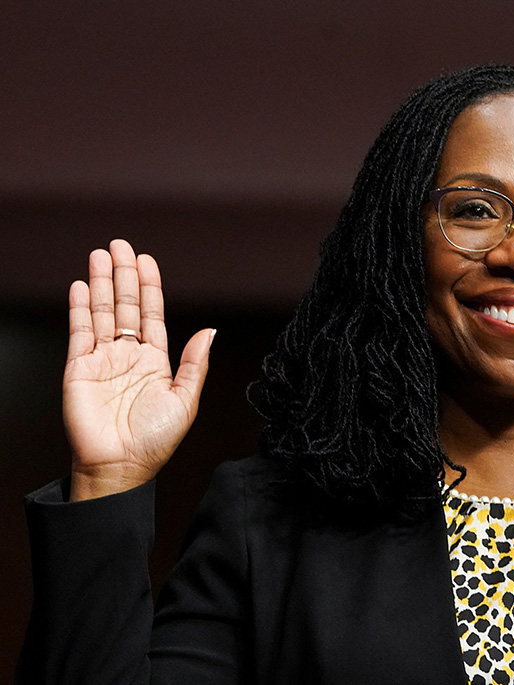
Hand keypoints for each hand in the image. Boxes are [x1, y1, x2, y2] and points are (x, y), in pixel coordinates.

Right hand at [63, 239, 214, 500]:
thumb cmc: (156, 440)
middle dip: (124, 275)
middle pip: (126, 306)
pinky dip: (80, 308)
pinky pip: (80, 332)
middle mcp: (128, 355)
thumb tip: (210, 330)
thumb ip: (195, 363)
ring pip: (103, 313)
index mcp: (156, 361)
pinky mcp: (79, 369)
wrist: (120, 466)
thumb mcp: (185, 399)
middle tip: (121, 245)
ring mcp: (102, 360)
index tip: (146, 260)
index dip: (150, 287)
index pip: (152, 314)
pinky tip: (81, 286)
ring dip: (102, 283)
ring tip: (100, 255)